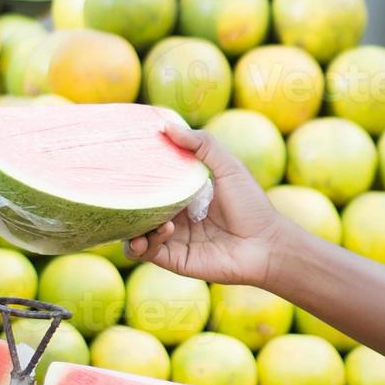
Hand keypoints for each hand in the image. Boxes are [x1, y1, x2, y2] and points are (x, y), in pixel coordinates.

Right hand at [124, 123, 285, 285]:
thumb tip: (166, 126)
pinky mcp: (174, 259)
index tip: (123, 160)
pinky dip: (144, 243)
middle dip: (126, 202)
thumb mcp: (228, 167)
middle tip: (118, 191)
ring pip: (135, 232)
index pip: (152, 183)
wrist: (266, 245)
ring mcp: (173, 238)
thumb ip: (202, 144)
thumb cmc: (251, 205)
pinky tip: (161, 231)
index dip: (137, 174)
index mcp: (184, 194)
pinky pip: (147, 252)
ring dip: (132, 225)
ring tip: (142, 219)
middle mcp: (175, 216)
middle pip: (139, 208)